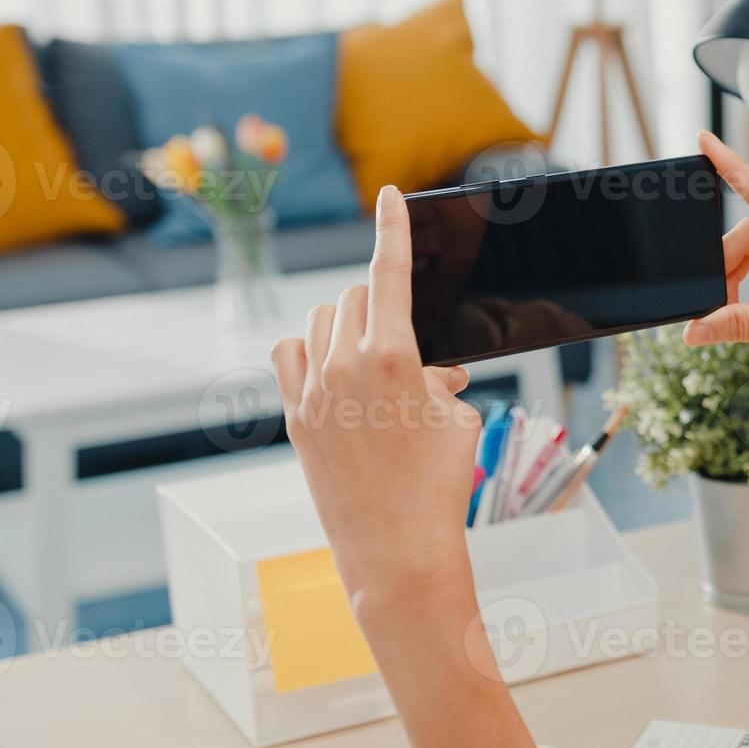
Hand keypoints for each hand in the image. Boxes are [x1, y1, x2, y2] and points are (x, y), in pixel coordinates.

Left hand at [271, 185, 482, 604]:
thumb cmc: (440, 487)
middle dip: (381, 308)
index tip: (388, 196)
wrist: (399, 551)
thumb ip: (441, 381)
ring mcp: (313, 392)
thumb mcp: (457, 422)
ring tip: (374, 365)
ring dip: (347, 327)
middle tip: (408, 349)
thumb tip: (436, 375)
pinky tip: (331, 372)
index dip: (392, 228)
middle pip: (355, 297)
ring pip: (320, 323)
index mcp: (393, 357)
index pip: (389, 273)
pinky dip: (311, 352)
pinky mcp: (295, 418)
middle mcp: (345, 366)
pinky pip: (291, 356)